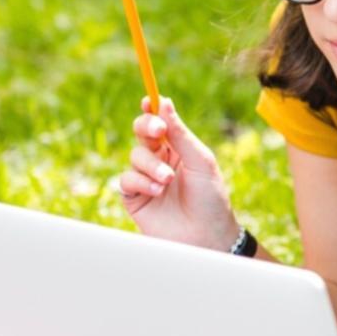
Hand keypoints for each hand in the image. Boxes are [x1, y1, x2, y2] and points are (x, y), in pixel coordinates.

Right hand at [118, 97, 240, 251]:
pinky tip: (158, 191)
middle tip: (157, 130)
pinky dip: (141, 182)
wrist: (206, 235)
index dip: (153, 109)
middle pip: (141, 132)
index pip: (161, 122)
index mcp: (179, 148)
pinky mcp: (134, 197)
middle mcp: (160, 160)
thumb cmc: (210, 198)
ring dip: (151, 165)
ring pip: (134, 155)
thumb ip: (180, 134)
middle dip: (146, 126)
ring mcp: (146, 178)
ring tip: (168, 180)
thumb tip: (164, 102)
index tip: (149, 100)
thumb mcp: (200, 161)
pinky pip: (126, 179)